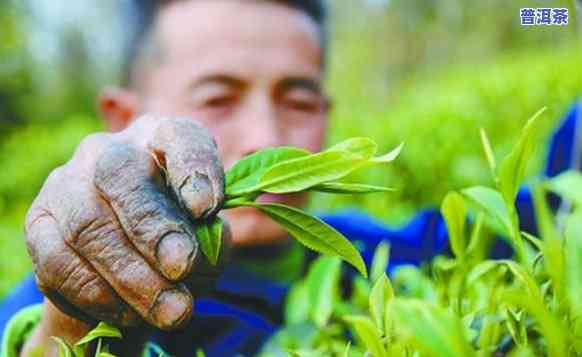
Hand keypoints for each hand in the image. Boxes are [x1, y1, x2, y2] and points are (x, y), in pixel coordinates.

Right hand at [25, 115, 229, 330]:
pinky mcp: (39, 222)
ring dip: (132, 276)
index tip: (207, 206)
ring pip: (88, 225)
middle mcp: (108, 150)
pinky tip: (128, 312)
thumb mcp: (205, 230)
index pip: (177, 136)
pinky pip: (58, 261)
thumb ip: (209, 238)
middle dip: (154, 228)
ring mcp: (66, 182)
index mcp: (160, 138)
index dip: (193, 168)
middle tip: (182, 268)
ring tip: (170, 310)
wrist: (123, 250)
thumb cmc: (178, 233)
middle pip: (120, 174)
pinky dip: (97, 293)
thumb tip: (193, 261)